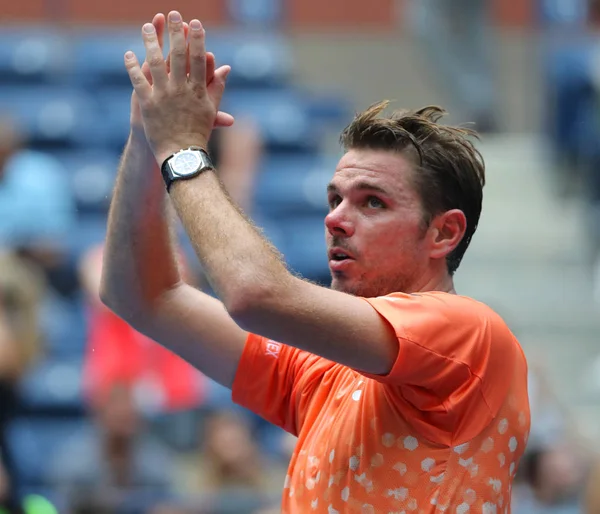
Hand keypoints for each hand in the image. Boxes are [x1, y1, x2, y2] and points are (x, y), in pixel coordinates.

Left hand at [126, 11, 229, 164]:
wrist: (181, 155)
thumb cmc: (198, 133)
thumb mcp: (210, 109)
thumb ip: (217, 87)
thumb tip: (226, 68)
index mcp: (198, 90)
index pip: (198, 59)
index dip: (197, 39)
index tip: (195, 23)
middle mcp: (181, 90)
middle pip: (177, 55)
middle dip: (176, 32)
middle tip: (174, 14)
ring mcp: (163, 96)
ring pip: (155, 63)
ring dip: (150, 42)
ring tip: (146, 26)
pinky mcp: (147, 104)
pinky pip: (138, 81)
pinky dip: (132, 67)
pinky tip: (128, 53)